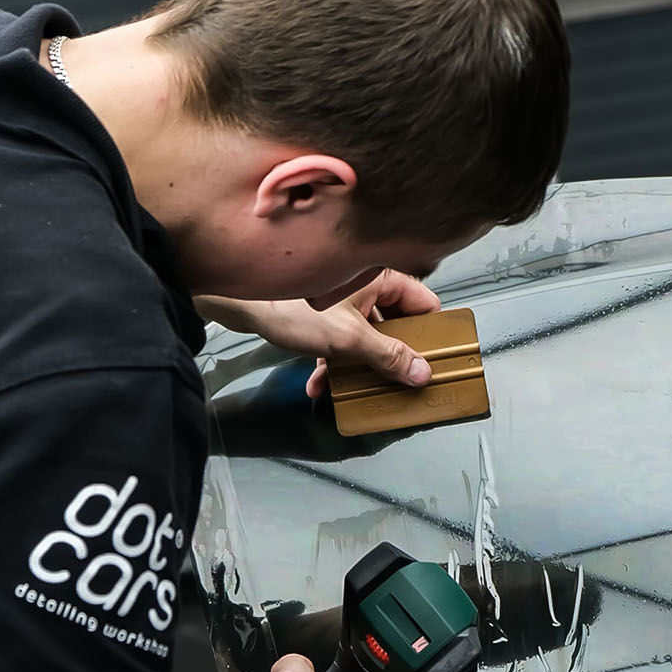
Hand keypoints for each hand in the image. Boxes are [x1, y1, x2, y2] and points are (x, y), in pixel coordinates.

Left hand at [195, 270, 440, 398]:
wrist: (237, 303)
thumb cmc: (291, 308)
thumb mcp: (348, 338)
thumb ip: (388, 356)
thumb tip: (421, 373)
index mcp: (379, 279)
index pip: (423, 304)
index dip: (432, 333)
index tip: (434, 361)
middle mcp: (364, 285)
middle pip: (394, 324)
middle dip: (392, 357)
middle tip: (398, 384)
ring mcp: (341, 300)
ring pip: (364, 336)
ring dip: (358, 365)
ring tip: (353, 391)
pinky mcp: (319, 314)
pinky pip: (337, 339)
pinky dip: (332, 361)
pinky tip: (317, 385)